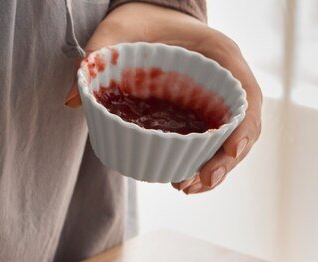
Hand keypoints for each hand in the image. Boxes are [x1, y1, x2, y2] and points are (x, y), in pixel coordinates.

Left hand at [65, 2, 262, 194]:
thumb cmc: (138, 20)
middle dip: (225, 161)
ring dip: (214, 169)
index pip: (247, 95)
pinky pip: (213, 141)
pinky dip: (201, 162)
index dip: (243, 129)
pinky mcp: (203, 112)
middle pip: (244, 126)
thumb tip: (70, 100)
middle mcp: (226, 78)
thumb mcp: (116, 33)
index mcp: (220, 54)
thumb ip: (98, 58)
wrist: (144, 16)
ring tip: (184, 187)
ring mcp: (217, 98)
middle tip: (194, 184)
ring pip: (231, 139)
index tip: (227, 154)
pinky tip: (181, 180)